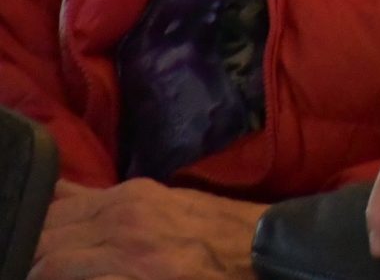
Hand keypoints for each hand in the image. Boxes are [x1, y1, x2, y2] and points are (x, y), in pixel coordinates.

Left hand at [33, 178, 262, 279]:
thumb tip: (60, 192)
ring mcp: (128, 256)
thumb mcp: (159, 200)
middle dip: (35, 253)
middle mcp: (122, 221)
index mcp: (128, 197)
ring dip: (45, 271)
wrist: (259, 248)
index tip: (35, 243)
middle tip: (36, 263)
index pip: (54, 210)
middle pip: (47, 238)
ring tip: (49, 275)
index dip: (38, 231)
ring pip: (54, 264)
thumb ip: (107, 199)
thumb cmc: (212, 225)